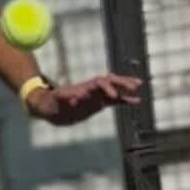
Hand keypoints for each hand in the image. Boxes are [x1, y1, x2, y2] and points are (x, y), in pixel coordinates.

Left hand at [28, 74, 142, 125]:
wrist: (50, 107)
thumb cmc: (52, 103)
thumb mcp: (57, 101)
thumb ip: (67, 98)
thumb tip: (76, 95)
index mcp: (84, 88)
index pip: (99, 84)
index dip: (107, 87)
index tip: (113, 96)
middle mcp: (92, 89)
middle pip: (110, 82)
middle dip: (122, 83)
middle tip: (134, 85)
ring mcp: (97, 95)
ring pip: (114, 89)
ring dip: (126, 87)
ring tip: (139, 86)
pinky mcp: (99, 103)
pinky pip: (115, 101)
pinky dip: (125, 100)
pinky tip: (137, 101)